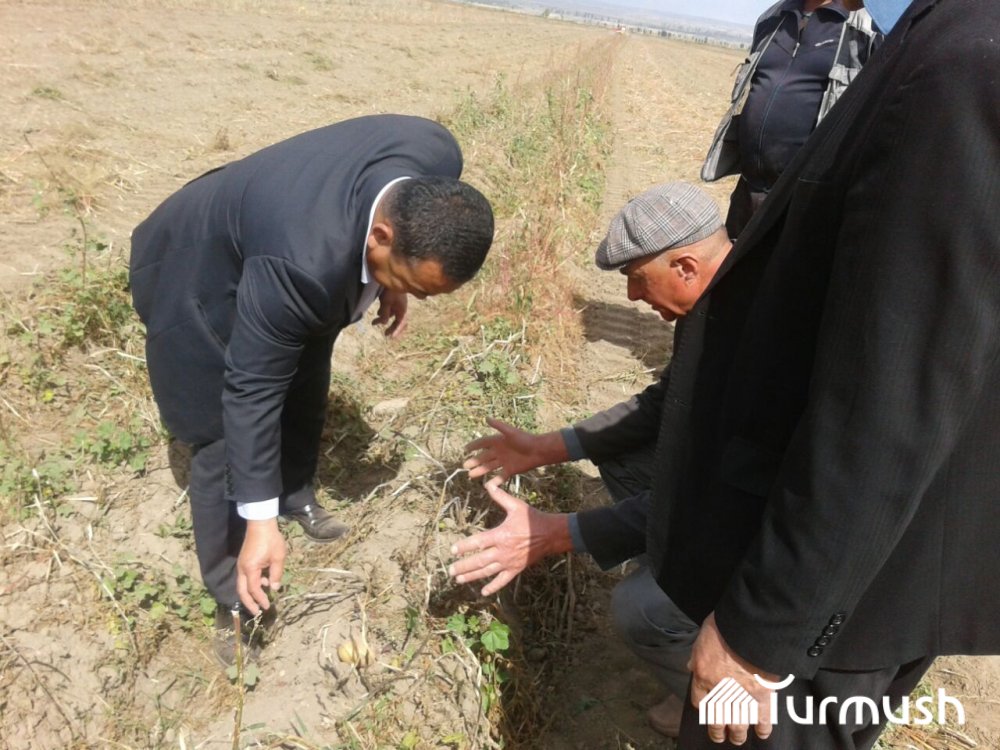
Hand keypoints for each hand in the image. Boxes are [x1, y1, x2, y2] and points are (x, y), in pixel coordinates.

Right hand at [237, 519, 285, 613]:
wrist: (261, 523)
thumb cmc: (271, 540)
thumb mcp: (278, 557)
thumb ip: (276, 575)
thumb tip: (274, 589)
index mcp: (250, 569)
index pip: (253, 590)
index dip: (260, 599)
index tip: (267, 607)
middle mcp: (242, 569)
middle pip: (242, 591)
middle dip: (249, 603)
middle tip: (257, 612)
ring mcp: (242, 565)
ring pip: (242, 585)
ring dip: (251, 593)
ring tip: (263, 598)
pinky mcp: (244, 561)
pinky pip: (245, 577)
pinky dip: (252, 584)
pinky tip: (264, 581)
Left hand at [373, 288, 407, 337]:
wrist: (391, 276)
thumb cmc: (390, 289)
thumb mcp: (386, 302)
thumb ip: (385, 313)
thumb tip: (384, 323)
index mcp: (402, 309)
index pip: (401, 323)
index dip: (397, 331)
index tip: (391, 337)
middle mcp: (401, 308)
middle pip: (398, 321)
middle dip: (392, 328)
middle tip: (385, 335)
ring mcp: (397, 304)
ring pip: (392, 315)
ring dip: (383, 320)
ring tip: (374, 322)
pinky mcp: (393, 300)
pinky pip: (389, 309)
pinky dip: (383, 313)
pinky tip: (377, 314)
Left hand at [449, 476, 571, 594]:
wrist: (551, 534)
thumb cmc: (532, 519)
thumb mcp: (516, 506)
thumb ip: (500, 496)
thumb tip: (488, 485)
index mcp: (500, 535)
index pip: (477, 542)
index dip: (464, 547)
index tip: (453, 551)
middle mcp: (503, 551)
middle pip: (479, 561)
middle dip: (463, 566)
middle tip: (450, 570)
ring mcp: (509, 562)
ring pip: (487, 572)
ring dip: (472, 576)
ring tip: (459, 579)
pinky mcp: (516, 569)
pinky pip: (503, 580)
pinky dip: (493, 586)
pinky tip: (484, 592)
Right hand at [463, 418, 566, 478]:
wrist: (538, 451)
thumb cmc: (525, 439)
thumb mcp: (510, 432)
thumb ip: (499, 426)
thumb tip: (486, 418)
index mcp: (498, 441)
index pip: (482, 443)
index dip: (474, 446)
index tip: (465, 450)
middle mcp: (499, 451)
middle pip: (484, 457)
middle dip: (474, 461)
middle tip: (465, 465)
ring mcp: (504, 461)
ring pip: (489, 467)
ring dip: (480, 471)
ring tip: (470, 475)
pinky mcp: (510, 470)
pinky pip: (500, 477)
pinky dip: (494, 481)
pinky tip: (487, 486)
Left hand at [688, 612, 779, 744]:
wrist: (749, 627)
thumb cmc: (723, 628)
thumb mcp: (701, 639)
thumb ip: (696, 656)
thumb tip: (690, 665)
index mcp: (702, 677)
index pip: (700, 703)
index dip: (704, 710)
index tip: (706, 714)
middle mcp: (720, 691)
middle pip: (717, 721)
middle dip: (718, 731)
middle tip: (719, 737)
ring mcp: (742, 696)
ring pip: (739, 725)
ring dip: (738, 734)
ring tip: (738, 739)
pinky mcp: (763, 695)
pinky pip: (763, 718)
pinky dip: (763, 728)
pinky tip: (763, 733)